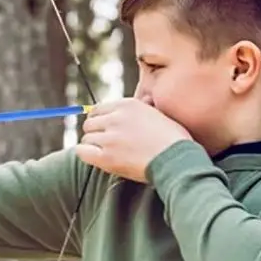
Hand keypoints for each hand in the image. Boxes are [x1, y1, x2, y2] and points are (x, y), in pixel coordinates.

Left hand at [76, 98, 191, 181]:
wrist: (178, 160)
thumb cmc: (174, 140)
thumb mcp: (160, 114)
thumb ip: (145, 106)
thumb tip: (144, 100)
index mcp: (127, 105)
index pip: (98, 109)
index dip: (99, 120)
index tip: (104, 128)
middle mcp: (116, 118)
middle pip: (89, 123)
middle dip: (96, 132)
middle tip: (105, 142)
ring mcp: (110, 137)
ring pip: (87, 138)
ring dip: (94, 146)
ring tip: (106, 153)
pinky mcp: (107, 157)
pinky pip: (82, 152)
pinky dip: (86, 154)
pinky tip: (95, 158)